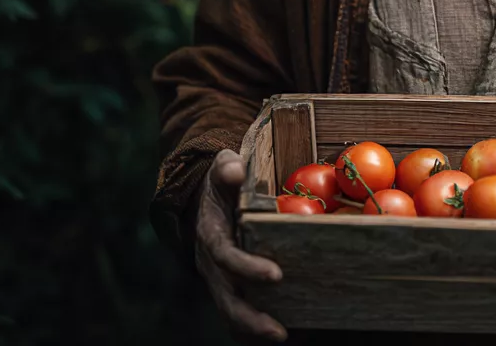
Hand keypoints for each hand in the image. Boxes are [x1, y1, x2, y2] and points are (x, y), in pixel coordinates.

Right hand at [194, 149, 287, 342]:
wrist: (208, 199)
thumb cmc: (223, 182)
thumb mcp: (223, 167)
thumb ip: (227, 168)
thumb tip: (234, 171)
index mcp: (210, 234)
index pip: (225, 256)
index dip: (247, 268)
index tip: (275, 275)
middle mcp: (212, 263)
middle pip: (226, 297)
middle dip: (250, 317)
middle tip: (279, 331)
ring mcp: (219, 279)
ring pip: (230, 313)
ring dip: (254, 330)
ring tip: (284, 339)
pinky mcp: (230, 287)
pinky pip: (238, 316)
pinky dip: (254, 332)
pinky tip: (287, 336)